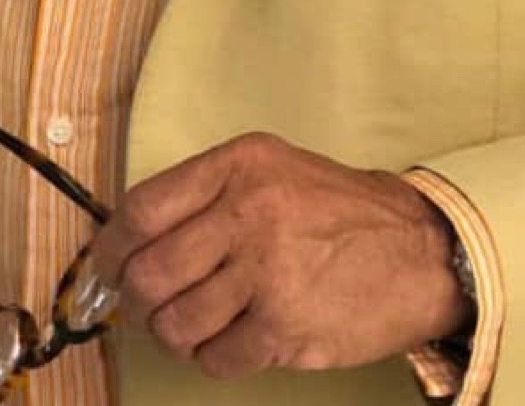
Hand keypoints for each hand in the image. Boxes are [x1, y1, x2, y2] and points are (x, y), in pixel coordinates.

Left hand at [87, 132, 471, 377]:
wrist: (417, 250)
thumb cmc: (334, 210)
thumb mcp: (272, 169)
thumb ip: (207, 194)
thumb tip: (129, 241)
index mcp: (240, 166)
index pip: (144, 209)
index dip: (112, 247)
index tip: (107, 266)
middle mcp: (250, 212)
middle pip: (150, 273)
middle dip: (141, 300)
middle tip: (153, 305)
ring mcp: (268, 272)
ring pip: (176, 323)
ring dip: (177, 334)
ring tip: (201, 323)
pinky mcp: (285, 326)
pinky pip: (215, 358)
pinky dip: (216, 356)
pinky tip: (240, 338)